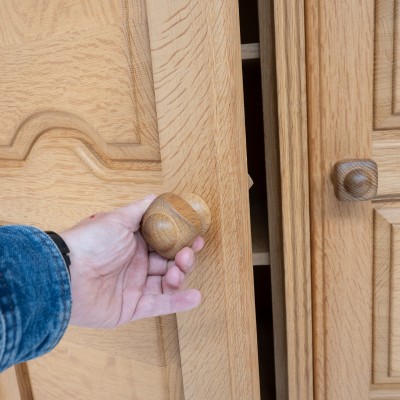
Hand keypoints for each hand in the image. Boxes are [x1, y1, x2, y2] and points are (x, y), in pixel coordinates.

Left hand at [60, 195, 203, 327]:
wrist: (65, 273)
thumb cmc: (90, 242)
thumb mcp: (118, 219)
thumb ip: (142, 209)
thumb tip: (158, 196)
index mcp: (133, 244)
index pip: (164, 243)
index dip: (181, 241)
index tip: (196, 237)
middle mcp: (135, 265)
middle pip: (169, 263)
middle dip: (183, 258)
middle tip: (189, 253)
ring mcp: (134, 287)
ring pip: (167, 284)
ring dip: (180, 277)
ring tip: (179, 270)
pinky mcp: (131, 307)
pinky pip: (159, 305)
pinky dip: (178, 302)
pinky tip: (194, 297)